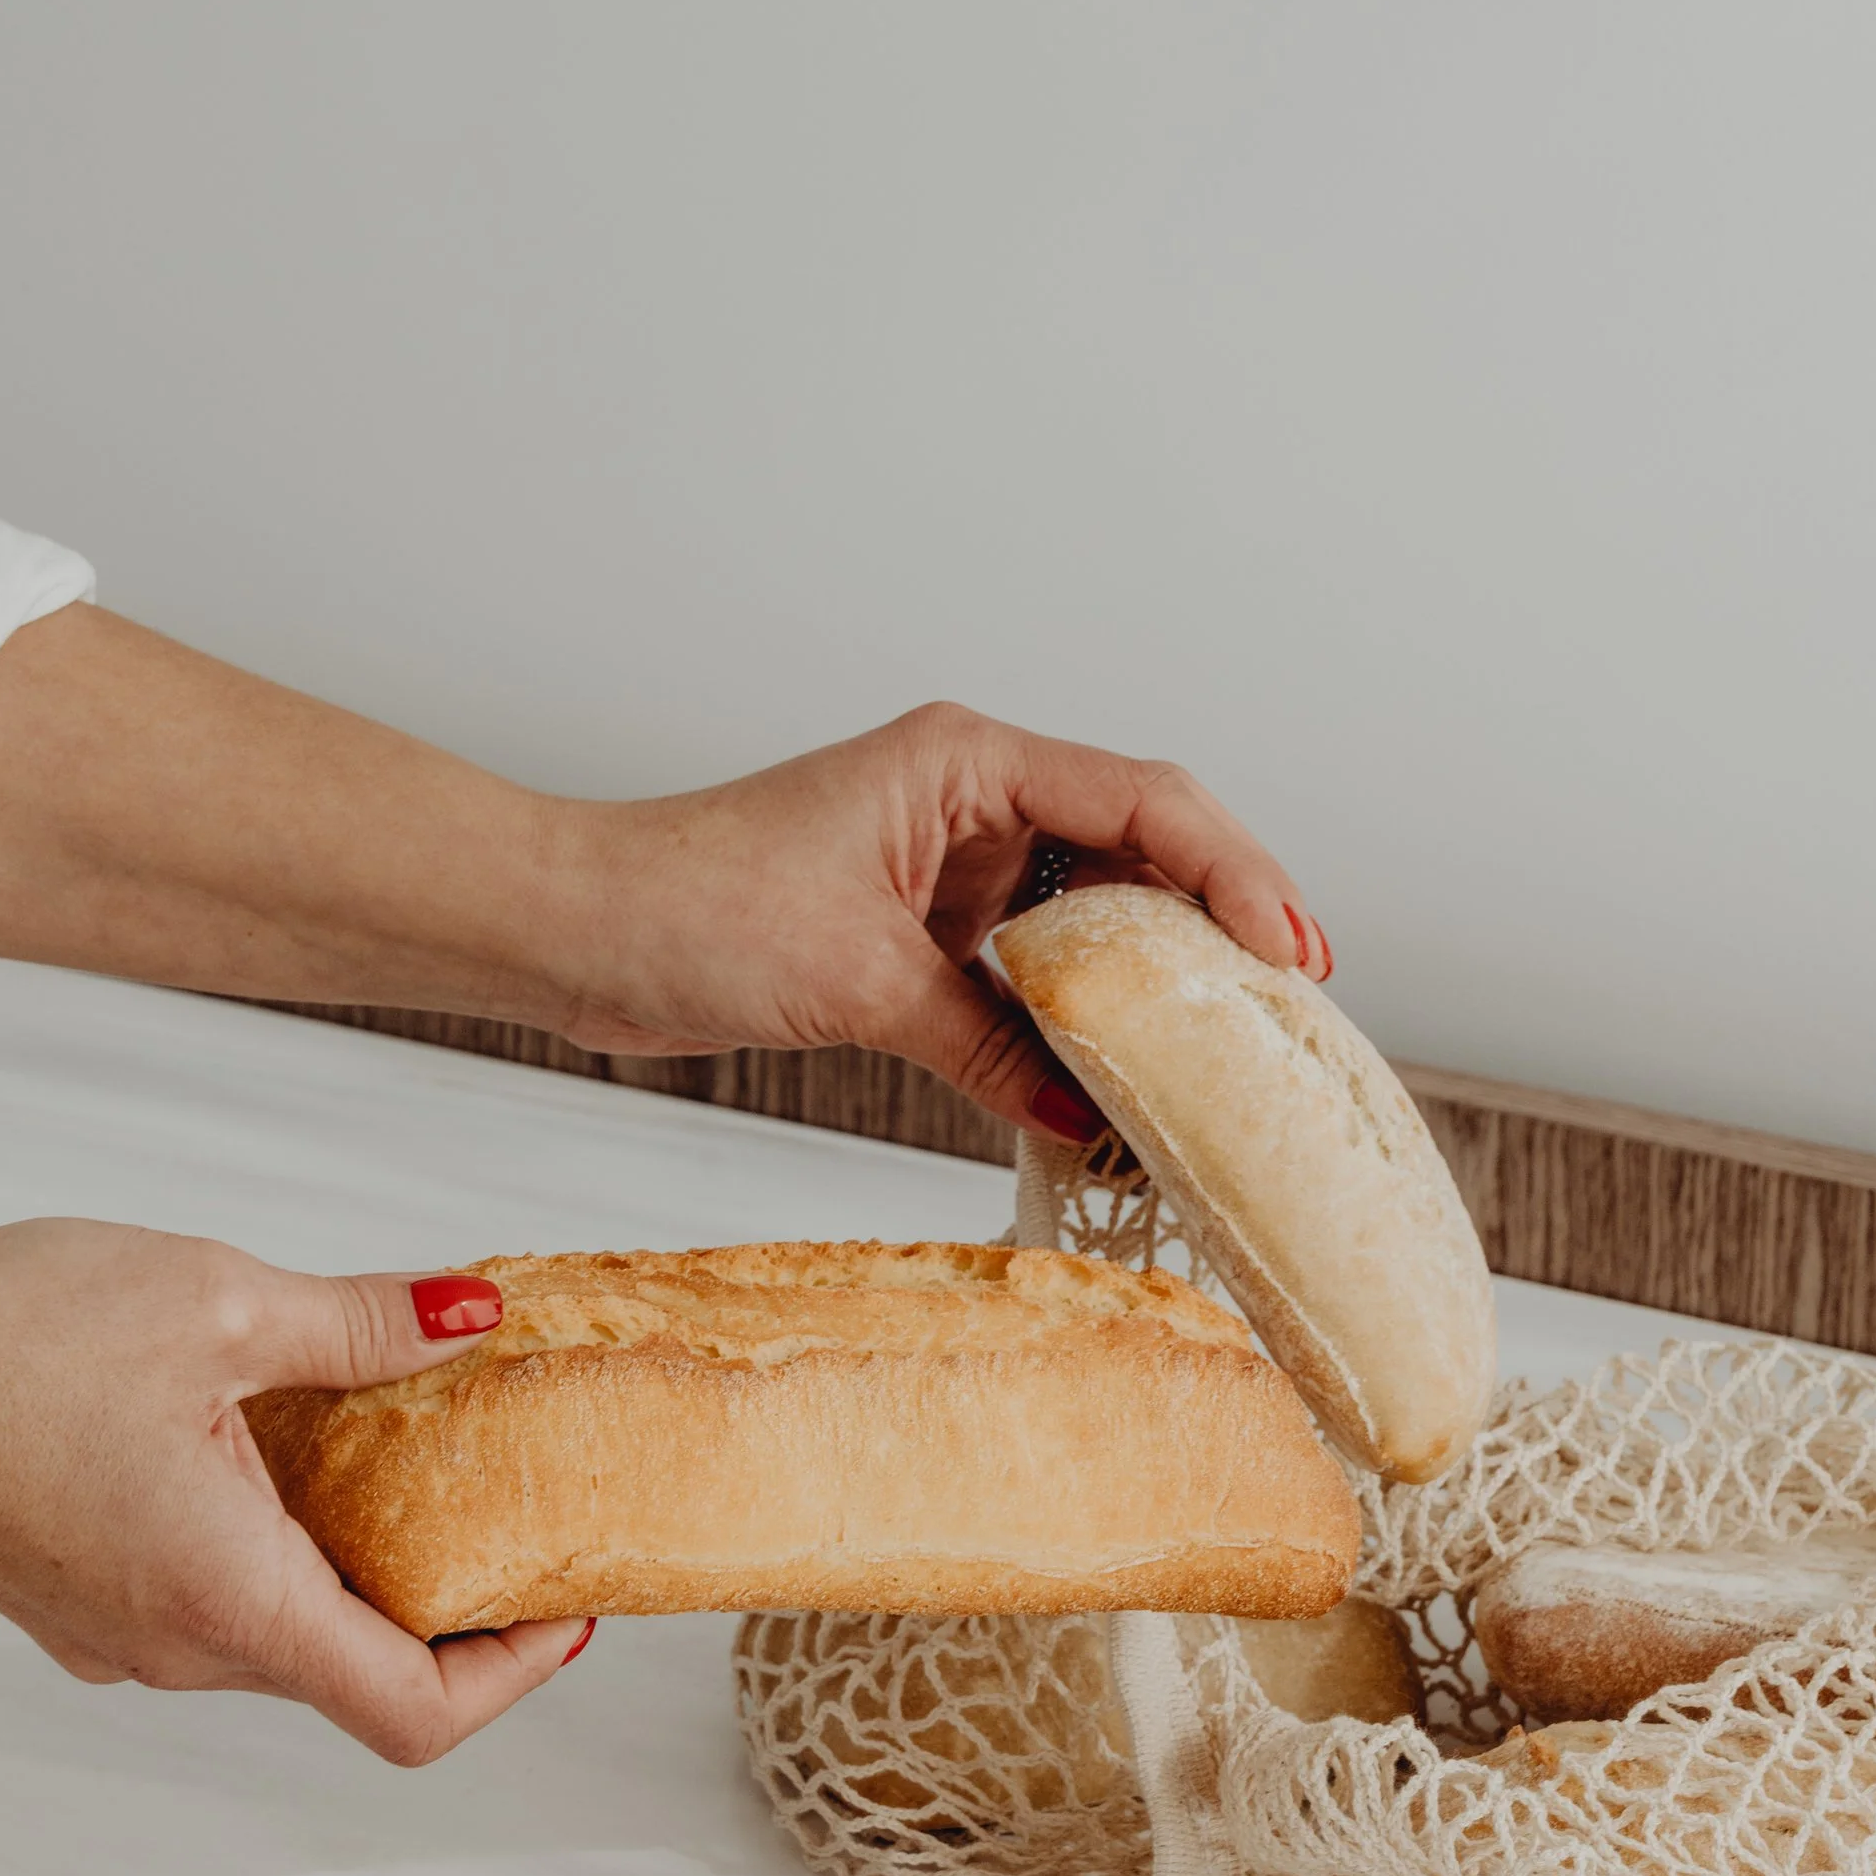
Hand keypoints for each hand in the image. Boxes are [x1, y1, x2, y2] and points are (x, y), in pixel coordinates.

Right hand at [0, 1221, 585, 1762]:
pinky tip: (287, 1444)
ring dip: (361, 1566)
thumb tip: (474, 1316)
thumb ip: (363, 1323)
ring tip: (410, 1456)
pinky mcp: (83, 1607)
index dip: (514, 1674)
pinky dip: (280, 1546)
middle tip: (516, 1510)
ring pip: (287, 1634)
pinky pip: (217, 1602)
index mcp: (230, 1599)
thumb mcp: (218, 1301)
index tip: (565, 1604)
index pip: (414, 1711)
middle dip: (454, 1604)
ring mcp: (123, 1640)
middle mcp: (179, 1649)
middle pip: (360, 1673)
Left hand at [561, 701, 1331, 1135]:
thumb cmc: (690, 907)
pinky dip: (1082, 1021)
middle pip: (1143, 848)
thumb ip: (988, 1043)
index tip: (1288, 955)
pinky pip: (1036, 970)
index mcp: (969, 760)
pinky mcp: (925, 927)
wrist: (578, 931)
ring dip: (1159, 977)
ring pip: (1097, 912)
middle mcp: (975, 798)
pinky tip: (1124, 1078)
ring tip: (1235, 1044)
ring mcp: (953, 862)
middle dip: (1222, 924)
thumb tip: (1089, 1115)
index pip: (1144, 802)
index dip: (1235, 874)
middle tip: (1297, 1006)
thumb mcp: (861, 982)